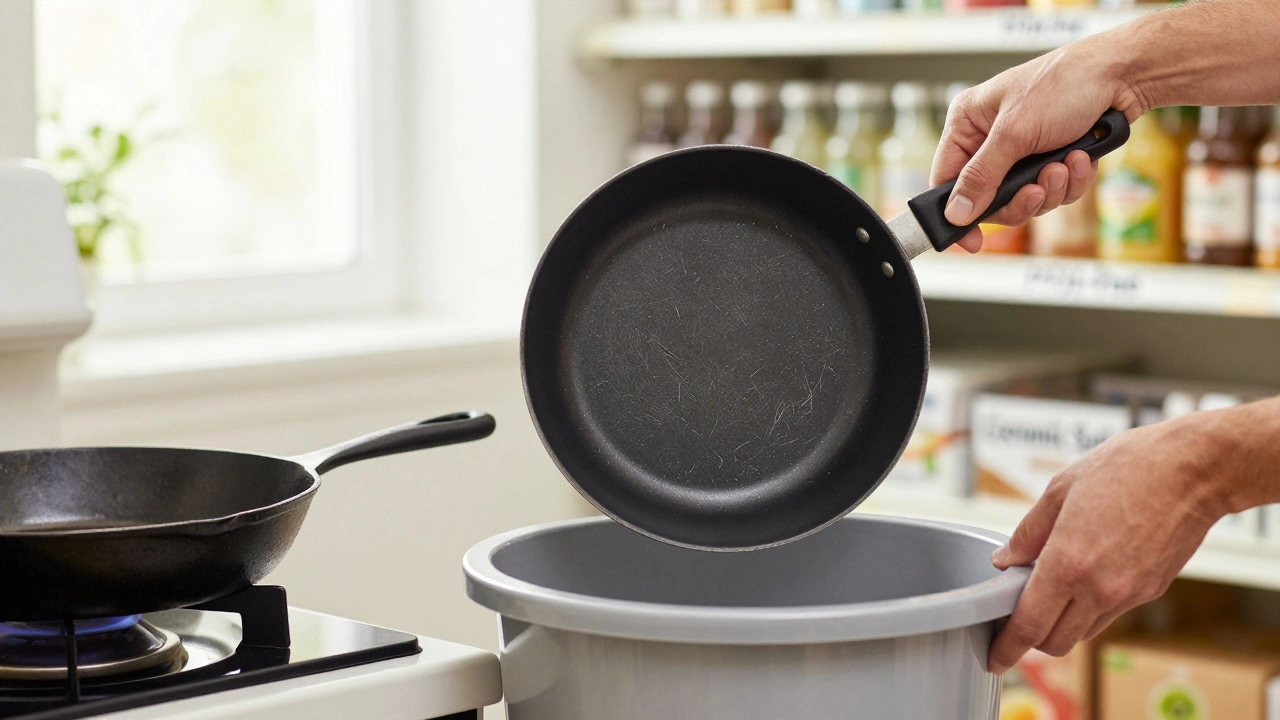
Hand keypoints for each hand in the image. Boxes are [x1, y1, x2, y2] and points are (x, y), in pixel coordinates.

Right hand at [932, 37, 1147, 252]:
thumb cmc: (1064, 84)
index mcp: (968, 123)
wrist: (1122, 74)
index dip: (957, 212)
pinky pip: (1054, 191)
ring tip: (1065, 165)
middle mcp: (990, 139)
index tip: (972, 241)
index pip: (947, 179)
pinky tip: (1081, 158)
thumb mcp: (1014, 133)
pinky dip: (1071, 181)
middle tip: (1037, 191)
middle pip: (989, 198)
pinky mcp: (1051, 157)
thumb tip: (956, 213)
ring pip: (1025, 199)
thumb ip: (981, 177)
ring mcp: (1022, 151)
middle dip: (1021, 198)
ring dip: (1050, 189)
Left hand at [986, 414, 1227, 674]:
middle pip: (1055, 642)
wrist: (1193, 469)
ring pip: (1084, 631)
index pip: (1029, 625)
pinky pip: (1110, 614)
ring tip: (1052, 588)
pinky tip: (1086, 576)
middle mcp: (1099, 589)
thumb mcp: (1060, 490)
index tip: (994, 658)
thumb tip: (1005, 560)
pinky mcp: (1150, 592)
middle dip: (1031, 638)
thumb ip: (1028, 533)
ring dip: (1062, 622)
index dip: (1007, 647)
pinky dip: (1089, 607)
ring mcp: (1128, 594)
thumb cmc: (1127, 468)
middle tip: (1017, 614)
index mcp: (1068, 564)